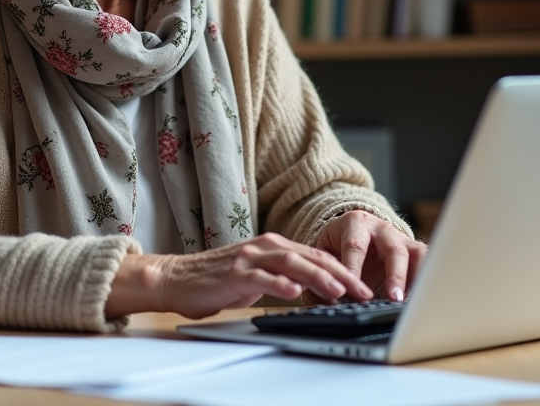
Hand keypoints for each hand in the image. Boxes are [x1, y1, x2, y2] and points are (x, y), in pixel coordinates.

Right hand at [105, 232, 372, 319]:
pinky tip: (295, 292)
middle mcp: (264, 247)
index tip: (363, 287)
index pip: (316, 256)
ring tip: (339, 291)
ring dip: (317, 277)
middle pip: (311, 257)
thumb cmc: (216, 279)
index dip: (342, 271)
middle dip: (341, 275)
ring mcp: (250, 258)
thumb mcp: (257, 275)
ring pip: (292, 263)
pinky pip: (262, 277)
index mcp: (273, 246)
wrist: (176, 278)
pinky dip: (280, 284)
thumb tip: (312, 289)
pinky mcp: (235, 273)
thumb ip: (282, 276)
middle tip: (363, 291)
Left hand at [308, 210, 426, 303]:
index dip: (354, 268)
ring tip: (411, 303)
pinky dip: (426, 281)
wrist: (354, 227)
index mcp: (355, 224)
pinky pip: (427, 263)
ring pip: (416, 254)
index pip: (355, 246)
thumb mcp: (325, 251)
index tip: (353, 289)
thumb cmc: (338, 243)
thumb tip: (316, 299)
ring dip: (416, 279)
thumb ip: (322, 272)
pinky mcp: (415, 251)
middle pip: (392, 249)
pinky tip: (421, 301)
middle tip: (392, 297)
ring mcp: (402, 239)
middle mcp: (382, 229)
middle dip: (394, 274)